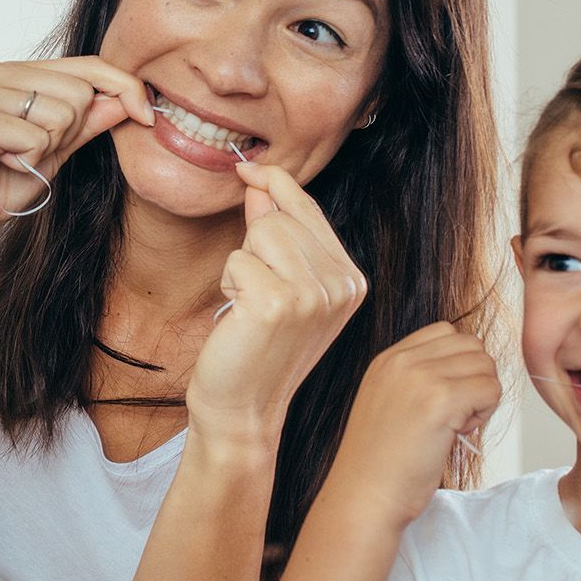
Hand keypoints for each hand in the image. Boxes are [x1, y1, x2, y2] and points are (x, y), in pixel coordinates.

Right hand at [0, 58, 151, 254]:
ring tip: (12, 159)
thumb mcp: (54, 151)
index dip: (124, 87)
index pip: (86, 64)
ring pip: (61, 113)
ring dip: (45, 149)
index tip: (148, 115)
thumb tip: (129, 98)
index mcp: (13, 72)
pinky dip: (27, 161)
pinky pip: (36, 138)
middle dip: (69, 133)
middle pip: (79, 91)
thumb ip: (87, 123)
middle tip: (31, 153)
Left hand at [186, 162, 367, 450]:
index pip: (309, 209)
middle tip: (256, 292)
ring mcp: (314, 296)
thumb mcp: (279, 285)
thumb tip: (260, 183)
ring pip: (261, 233)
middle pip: (281, 217)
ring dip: (241, 264)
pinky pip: (237, 260)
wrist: (244, 410)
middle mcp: (342, 285)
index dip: (276, 184)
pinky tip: (240, 317)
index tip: (249, 170)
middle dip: (255, 244)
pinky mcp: (278, 304)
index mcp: (351, 279)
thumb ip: (276, 233)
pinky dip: (229, 284)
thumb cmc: (257, 348)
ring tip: (249, 303)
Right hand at [328, 322, 499, 529]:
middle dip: (475, 378)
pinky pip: (491, 389)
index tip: (445, 398)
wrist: (365, 495)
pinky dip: (485, 413)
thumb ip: (416, 379)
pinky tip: (458, 433)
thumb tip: (466, 372)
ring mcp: (421, 377)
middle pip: (471, 345)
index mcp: (387, 359)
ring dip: (482, 396)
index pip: (446, 332)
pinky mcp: (441, 400)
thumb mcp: (387, 403)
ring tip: (456, 425)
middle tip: (456, 414)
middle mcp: (402, 360)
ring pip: (485, 365)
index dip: (458, 364)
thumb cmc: (381, 463)